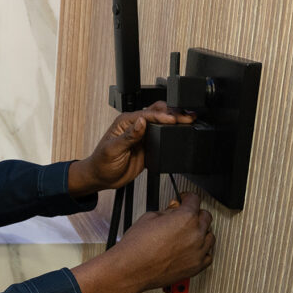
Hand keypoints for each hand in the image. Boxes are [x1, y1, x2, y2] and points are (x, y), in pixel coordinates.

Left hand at [68, 101, 194, 195]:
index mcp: (125, 122)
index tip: (173, 120)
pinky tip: (183, 135)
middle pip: (158, 114)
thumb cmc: (102, 162)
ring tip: (190, 122)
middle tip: (188, 118)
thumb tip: (141, 122)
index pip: (147, 115)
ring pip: (163, 125)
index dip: (162, 116)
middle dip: (174, 114)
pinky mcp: (150, 147)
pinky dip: (174, 136)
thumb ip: (128, 136)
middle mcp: (136, 126)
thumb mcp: (112, 149)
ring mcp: (144, 136)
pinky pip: (164, 139)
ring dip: (176, 123)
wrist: (102, 178)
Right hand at [72, 193, 214, 292]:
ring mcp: (198, 252)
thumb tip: (173, 211)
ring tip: (189, 232)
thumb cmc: (137, 246)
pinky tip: (193, 248)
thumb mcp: (149, 217)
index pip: (195, 200)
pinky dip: (203, 250)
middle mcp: (196, 234)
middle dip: (196, 213)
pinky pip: (208, 255)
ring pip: (210, 236)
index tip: (184, 199)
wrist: (132, 268)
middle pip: (206, 217)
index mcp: (185, 218)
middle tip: (186, 214)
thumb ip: (167, 211)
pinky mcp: (196, 267)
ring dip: (202, 231)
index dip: (187, 197)